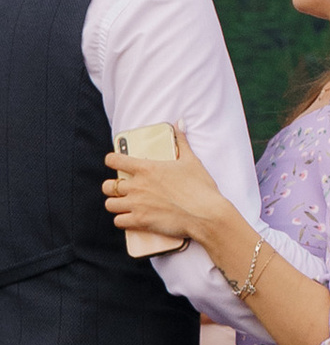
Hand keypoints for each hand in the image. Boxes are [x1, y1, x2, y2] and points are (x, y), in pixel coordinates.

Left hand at [100, 124, 231, 249]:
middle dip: (112, 188)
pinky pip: (118, 221)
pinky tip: (130, 219)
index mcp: (146, 168)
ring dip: (116, 205)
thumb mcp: (191, 161)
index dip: (111, 160)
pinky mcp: (140, 221)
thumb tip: (179, 123)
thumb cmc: (200, 188)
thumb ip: (182, 141)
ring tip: (124, 206)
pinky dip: (123, 221)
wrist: (206, 214)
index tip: (114, 162)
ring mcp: (137, 204)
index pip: (114, 160)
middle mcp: (137, 186)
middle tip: (121, 190)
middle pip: (108, 186)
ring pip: (110, 204)